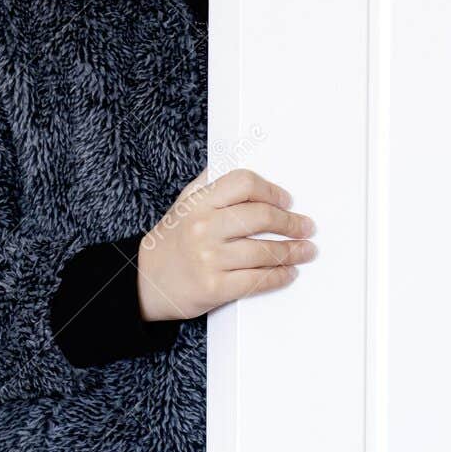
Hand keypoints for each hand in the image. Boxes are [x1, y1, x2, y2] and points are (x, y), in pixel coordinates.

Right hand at [136, 167, 316, 322]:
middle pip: (261, 217)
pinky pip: (257, 280)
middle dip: (291, 222)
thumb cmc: (169, 243)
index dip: (271, 191)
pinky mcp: (214, 288)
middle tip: (306, 227)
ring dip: (293, 251)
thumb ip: (207, 185)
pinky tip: (288, 272)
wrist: (144, 282)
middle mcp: (203, 228)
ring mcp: (209, 259)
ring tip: (305, 250)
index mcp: (198, 203)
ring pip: (264, 251)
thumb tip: (231, 163)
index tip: (286, 200)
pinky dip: (279, 277)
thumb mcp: (182, 206)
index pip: (243, 183)